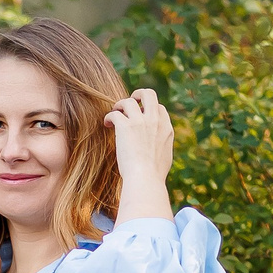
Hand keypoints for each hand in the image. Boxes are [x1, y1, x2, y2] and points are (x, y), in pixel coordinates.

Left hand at [105, 87, 174, 222]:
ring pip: (128, 101)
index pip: (159, 108)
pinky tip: (107, 125)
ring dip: (119, 106)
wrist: (145, 178)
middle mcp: (154, 121)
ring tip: (114, 116)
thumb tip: (158, 152)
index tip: (139, 119)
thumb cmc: (153, 176)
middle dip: (137, 94)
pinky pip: (114, 113)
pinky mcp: (125, 126)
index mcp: (166, 129)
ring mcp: (140, 122)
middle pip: (149, 94)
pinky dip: (109, 117)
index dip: (148, 110)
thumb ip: (161, 147)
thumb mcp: (165, 158)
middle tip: (129, 102)